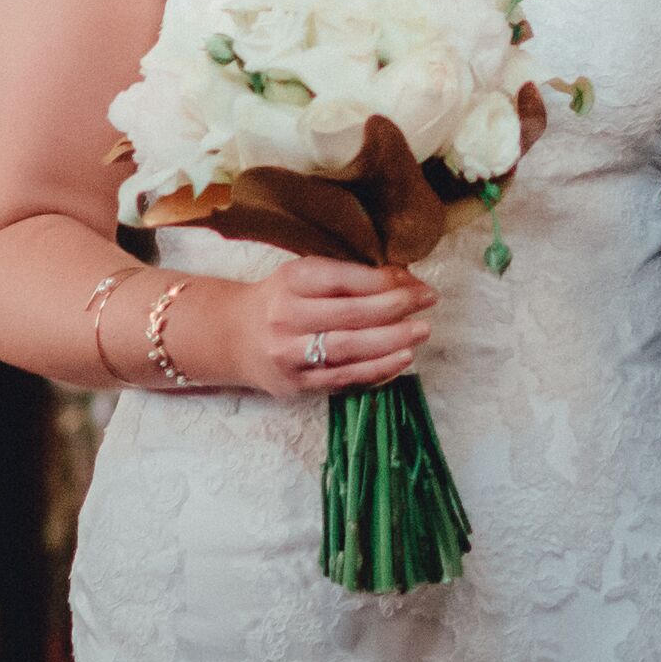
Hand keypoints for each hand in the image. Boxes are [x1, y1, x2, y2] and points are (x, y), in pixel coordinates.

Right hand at [172, 252, 431, 401]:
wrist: (232, 337)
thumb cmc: (280, 300)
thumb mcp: (306, 277)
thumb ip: (350, 278)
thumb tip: (406, 279)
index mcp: (290, 281)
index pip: (344, 280)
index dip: (385, 281)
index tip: (417, 283)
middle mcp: (286, 317)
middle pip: (350, 315)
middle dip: (396, 308)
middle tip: (428, 303)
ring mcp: (289, 354)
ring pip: (349, 350)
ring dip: (392, 341)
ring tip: (421, 331)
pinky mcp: (296, 384)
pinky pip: (343, 379)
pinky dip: (377, 370)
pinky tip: (401, 360)